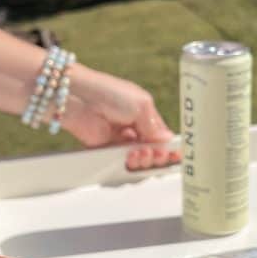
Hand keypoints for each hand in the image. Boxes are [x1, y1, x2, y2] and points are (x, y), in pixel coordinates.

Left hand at [61, 64, 179, 169]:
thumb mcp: (142, 105)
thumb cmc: (109, 93)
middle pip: (153, 154)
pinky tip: (129, 156)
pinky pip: (120, 165)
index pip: (162, 138)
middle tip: (154, 153)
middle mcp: (134, 130)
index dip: (170, 148)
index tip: (176, 154)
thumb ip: (155, 127)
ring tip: (139, 152)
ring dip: (143, 161)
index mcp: (145, 116)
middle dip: (157, 156)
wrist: (80, 98)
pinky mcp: (106, 151)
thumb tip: (167, 140)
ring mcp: (120, 142)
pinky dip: (127, 165)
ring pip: (139, 162)